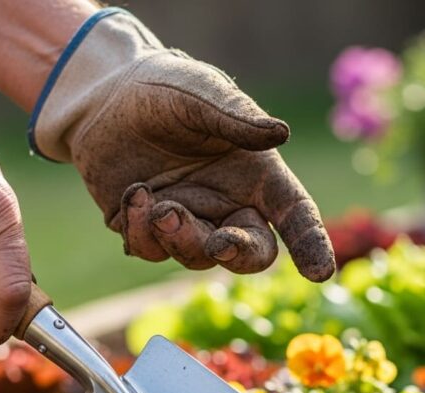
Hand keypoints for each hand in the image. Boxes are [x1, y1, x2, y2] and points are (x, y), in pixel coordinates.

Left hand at [31, 11, 335, 281]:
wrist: (104, 98)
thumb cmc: (163, 88)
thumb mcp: (199, 94)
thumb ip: (235, 118)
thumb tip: (279, 134)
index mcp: (255, 173)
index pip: (294, 214)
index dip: (310, 243)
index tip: (320, 272)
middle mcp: (227, 204)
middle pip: (251, 253)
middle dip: (239, 252)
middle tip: (220, 241)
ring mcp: (188, 221)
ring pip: (197, 257)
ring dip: (180, 236)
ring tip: (158, 202)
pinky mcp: (149, 230)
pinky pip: (153, 250)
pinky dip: (143, 232)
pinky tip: (133, 196)